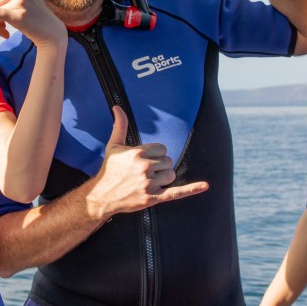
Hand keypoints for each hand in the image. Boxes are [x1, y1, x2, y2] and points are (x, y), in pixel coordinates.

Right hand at [83, 107, 208, 221]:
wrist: (102, 196)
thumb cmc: (109, 170)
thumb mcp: (113, 146)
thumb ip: (120, 125)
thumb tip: (117, 107)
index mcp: (138, 153)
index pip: (162, 149)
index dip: (155, 154)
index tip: (145, 160)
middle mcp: (144, 168)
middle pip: (168, 162)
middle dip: (159, 166)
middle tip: (144, 172)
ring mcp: (149, 184)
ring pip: (171, 175)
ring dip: (164, 178)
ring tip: (149, 181)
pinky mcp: (152, 198)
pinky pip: (176, 193)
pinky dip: (192, 189)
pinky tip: (205, 186)